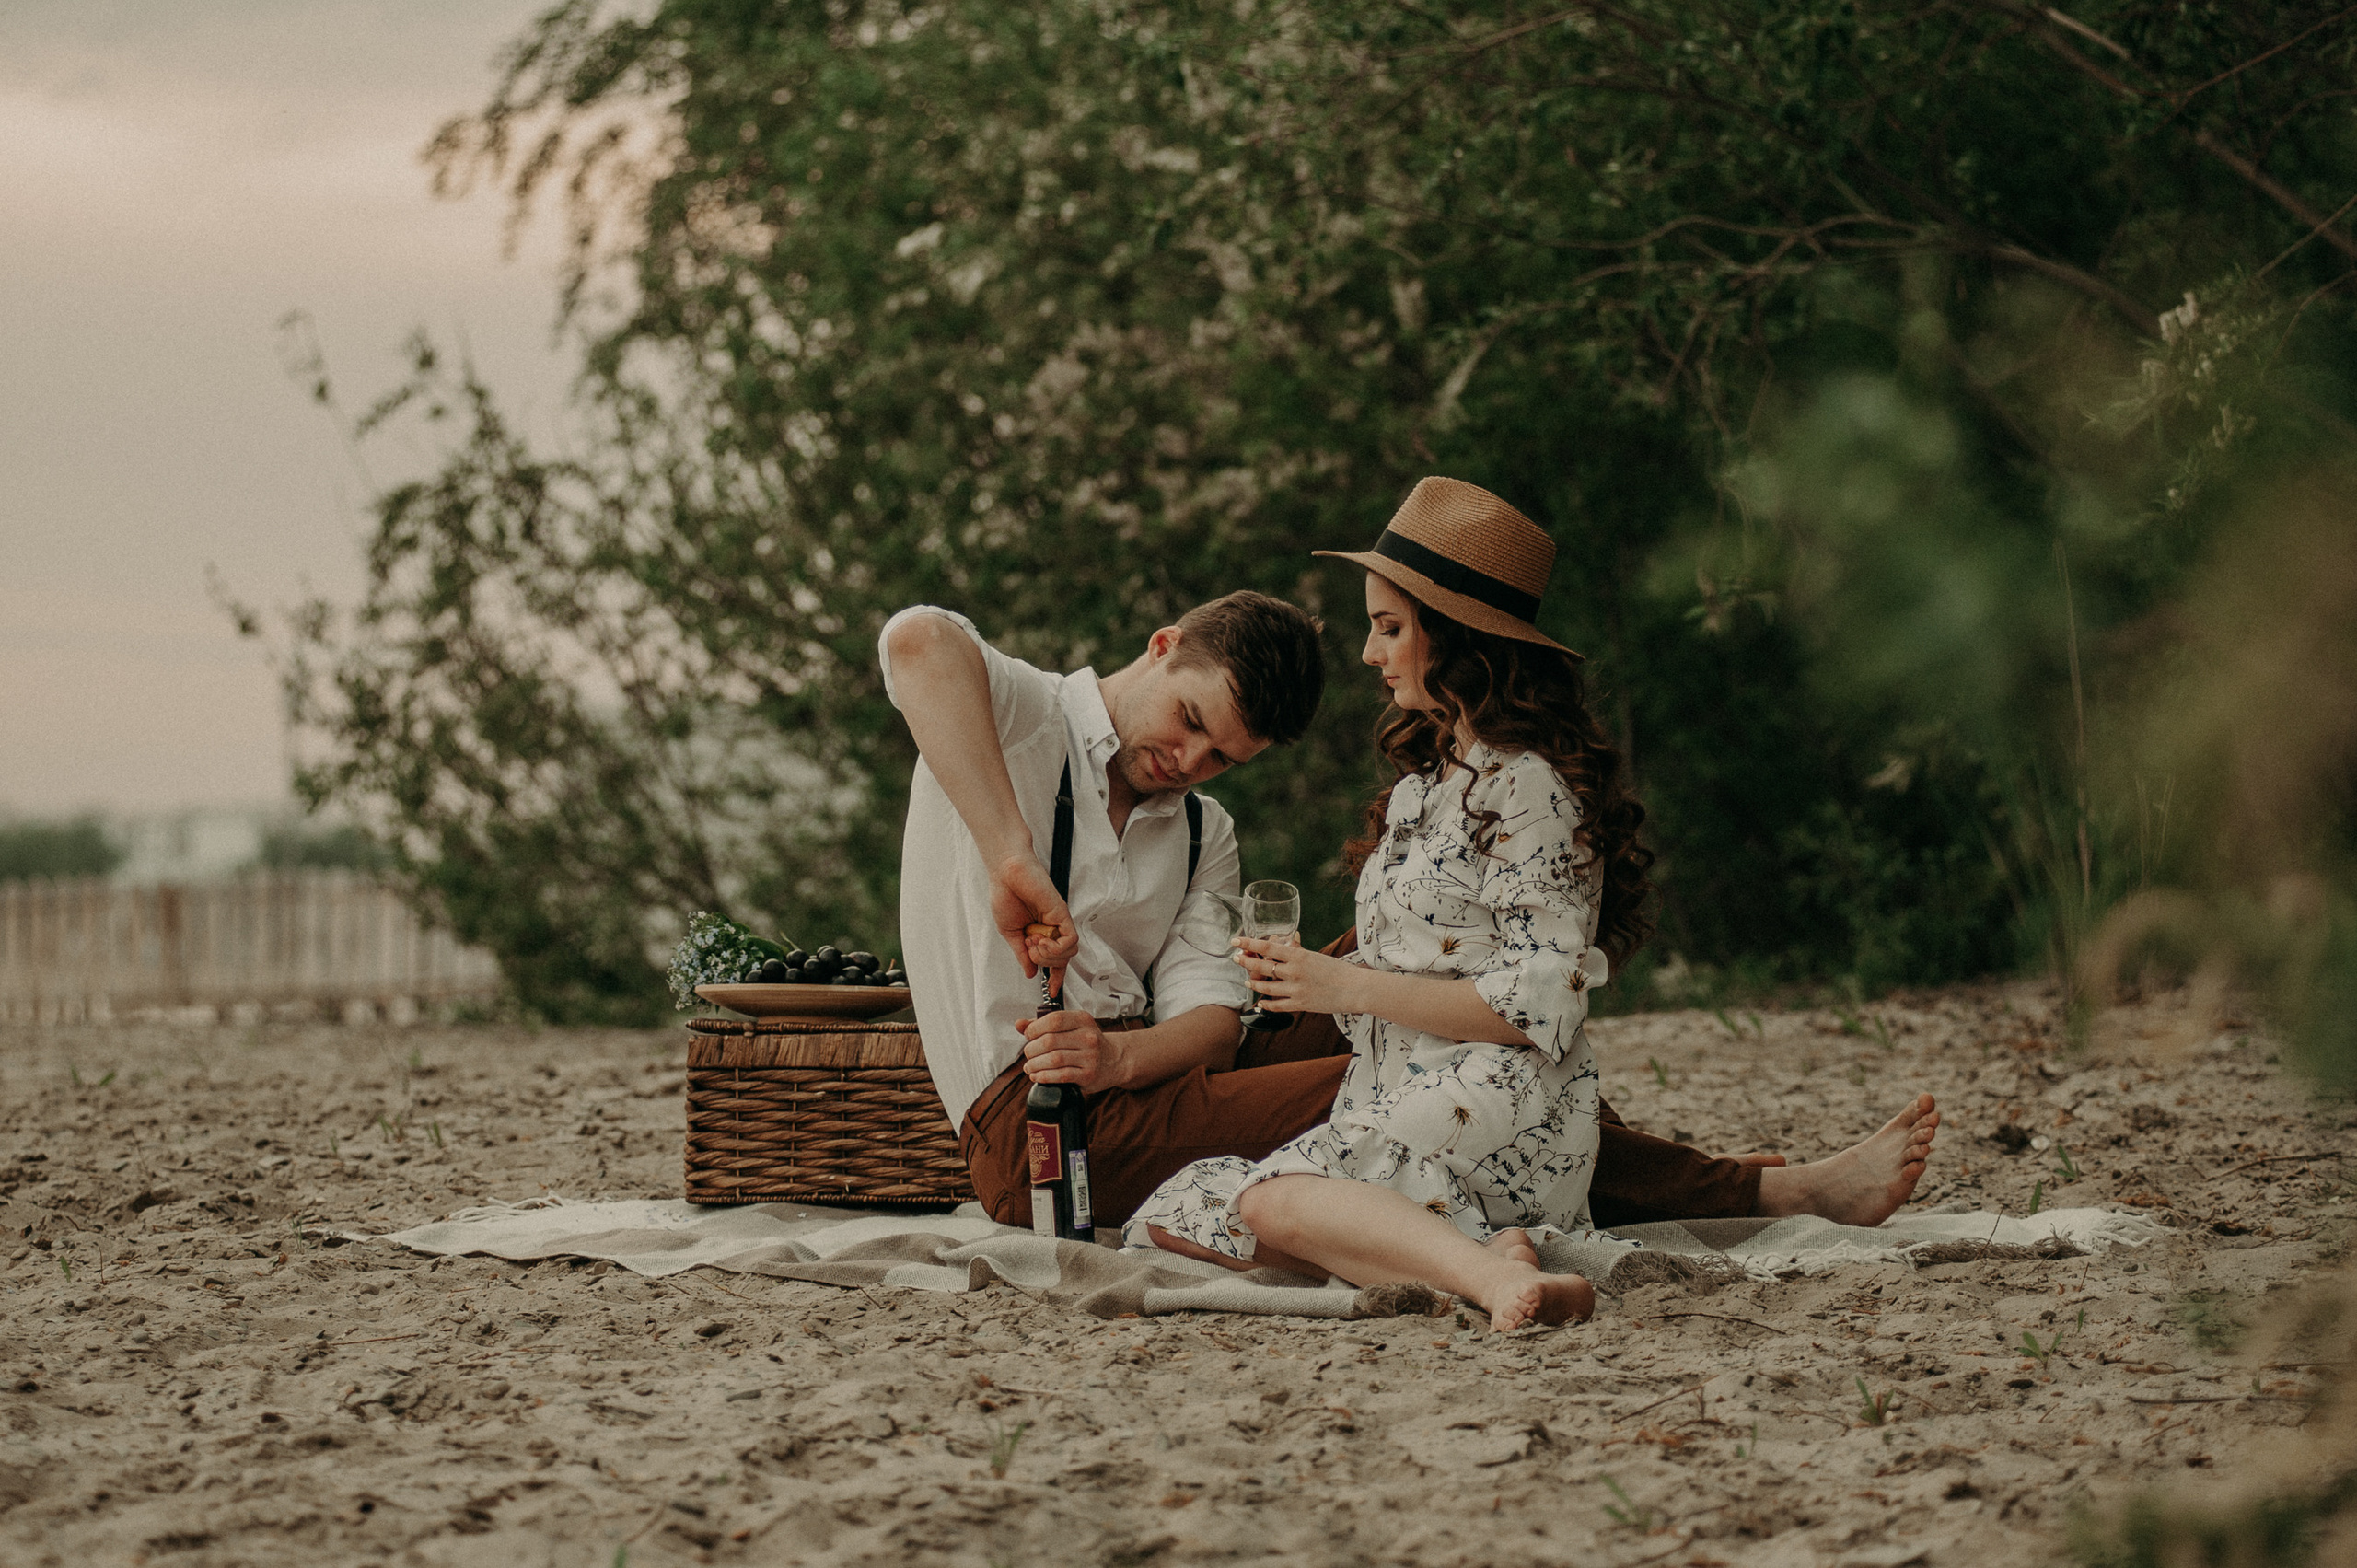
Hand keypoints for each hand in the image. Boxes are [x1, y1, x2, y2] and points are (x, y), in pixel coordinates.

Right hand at [989, 853, 1075, 992]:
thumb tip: (1031, 973)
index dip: (1055, 977)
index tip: (1052, 991)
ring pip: (1068, 953)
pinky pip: (1070, 940)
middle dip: (1045, 963)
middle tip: (1029, 948)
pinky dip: (1057, 947)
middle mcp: (1052, 929)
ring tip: (1033, 942)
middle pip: (1063, 960)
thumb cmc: (1005, 896)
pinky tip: (1041, 940)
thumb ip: (1021, 954)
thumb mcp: (1010, 933)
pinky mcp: (1062, 914)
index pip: (1055, 960)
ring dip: (1049, 955)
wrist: (1005, 873)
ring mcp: (1058, 922)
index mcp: (1040, 934)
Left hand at [1018, 1009, 1128, 1091]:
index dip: (1035, 1028)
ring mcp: (1090, 1057)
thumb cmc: (1087, 1042)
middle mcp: (1088, 1037)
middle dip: (1032, 1049)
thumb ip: (1044, 1024)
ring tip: (1029, 1067)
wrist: (1114, 1060)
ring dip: (1035, 1065)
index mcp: (1082, 1020)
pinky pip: (1060, 1076)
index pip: (1054, 1020)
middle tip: (1028, 1054)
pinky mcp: (1088, 1075)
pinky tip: (1038, 1076)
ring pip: (1053, 1059)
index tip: (1028, 1035)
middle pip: (1050, 1041)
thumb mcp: (1070, 1026)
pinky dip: (1044, 1077)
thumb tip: (1019, 1024)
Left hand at [1232, 937, 1360, 1015]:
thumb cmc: (1337, 970)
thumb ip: (1297, 953)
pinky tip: (1260, 1001)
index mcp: (1299, 956)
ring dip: (1253, 984)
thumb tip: (1284, 944)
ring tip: (1247, 981)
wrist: (1355, 989)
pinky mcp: (1300, 1005)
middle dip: (1246, 962)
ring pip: (1266, 988)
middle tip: (1237, 959)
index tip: (1236, 941)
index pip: (1267, 946)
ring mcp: (1296, 990)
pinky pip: (1277, 1006)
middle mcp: (1294, 972)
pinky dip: (1266, 1004)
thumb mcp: (1315, 956)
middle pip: (1262, 967)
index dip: (1249, 943)